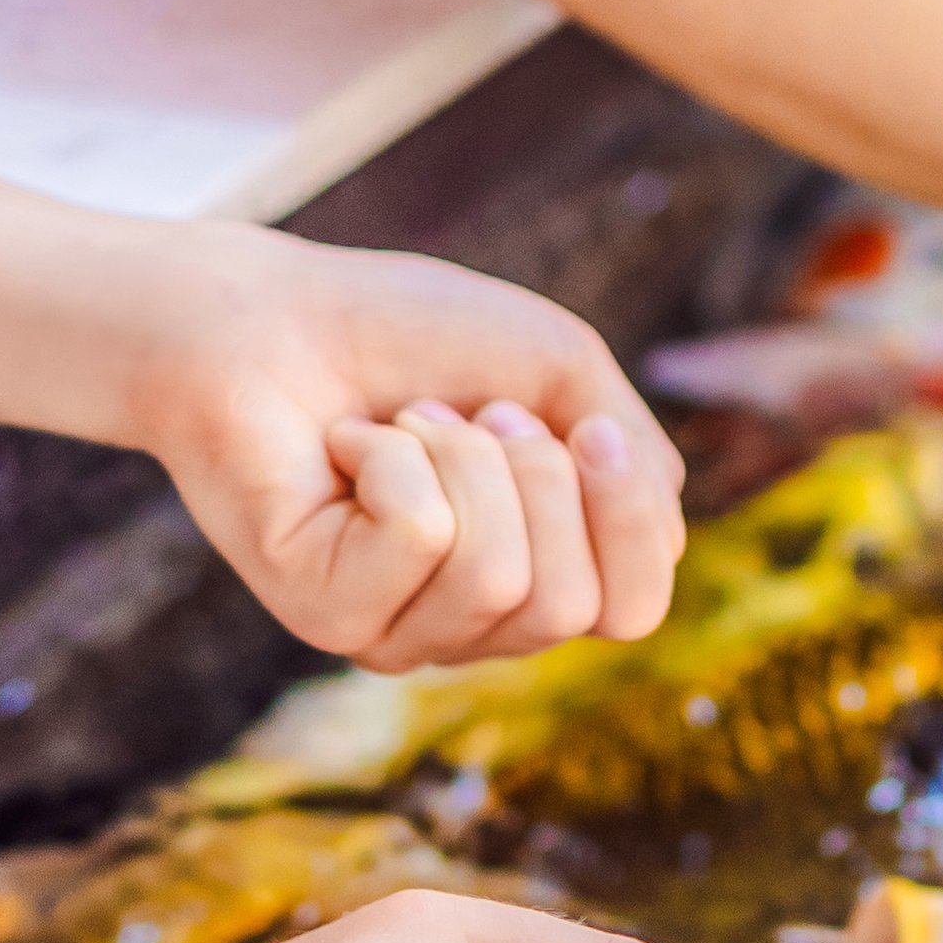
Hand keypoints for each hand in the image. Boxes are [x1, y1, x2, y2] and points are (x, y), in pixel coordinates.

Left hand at [114, 231, 685, 667]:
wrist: (274, 311)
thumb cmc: (415, 337)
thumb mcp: (567, 378)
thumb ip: (639, 466)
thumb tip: (669, 546)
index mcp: (535, 581)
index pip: (631, 613)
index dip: (629, 515)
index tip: (587, 425)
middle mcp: (469, 627)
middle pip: (569, 603)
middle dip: (536, 474)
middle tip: (471, 415)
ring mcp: (395, 632)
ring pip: (500, 579)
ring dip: (462, 459)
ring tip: (407, 423)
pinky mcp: (324, 614)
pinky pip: (419, 540)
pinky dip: (394, 459)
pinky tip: (345, 447)